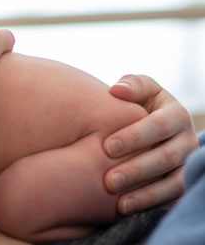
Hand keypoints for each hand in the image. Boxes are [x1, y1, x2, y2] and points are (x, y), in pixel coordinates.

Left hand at [103, 74, 198, 213]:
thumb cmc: (138, 103)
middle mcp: (188, 142)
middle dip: (137, 170)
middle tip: (109, 180)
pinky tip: (126, 209)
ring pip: (174, 183)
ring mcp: (189, 166)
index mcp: (177, 115)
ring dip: (146, 194)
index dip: (135, 136)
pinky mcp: (183, 185)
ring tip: (119, 202)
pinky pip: (172, 199)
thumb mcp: (140, 89)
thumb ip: (132, 85)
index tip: (107, 146)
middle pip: (167, 158)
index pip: (159, 126)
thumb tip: (117, 90)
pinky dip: (151, 205)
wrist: (150, 126)